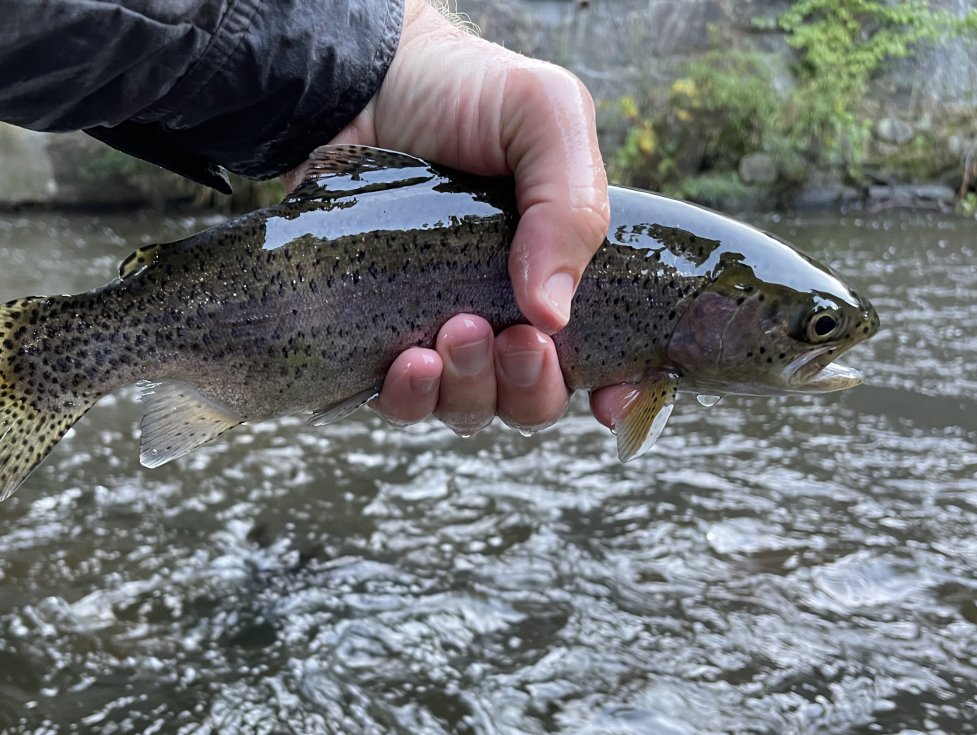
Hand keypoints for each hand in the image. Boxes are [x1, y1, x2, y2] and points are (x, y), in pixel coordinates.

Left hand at [324, 0, 628, 434]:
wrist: (359, 82)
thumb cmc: (463, 96)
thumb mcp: (545, 116)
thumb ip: (571, 205)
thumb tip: (551, 315)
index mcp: (563, 273)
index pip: (603, 360)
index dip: (616, 394)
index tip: (608, 402)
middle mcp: (506, 315)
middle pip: (532, 400)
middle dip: (529, 385)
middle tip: (512, 334)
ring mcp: (440, 334)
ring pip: (469, 409)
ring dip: (471, 388)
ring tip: (456, 330)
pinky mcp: (378, 341)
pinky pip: (401, 404)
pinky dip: (410, 398)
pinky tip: (409, 362)